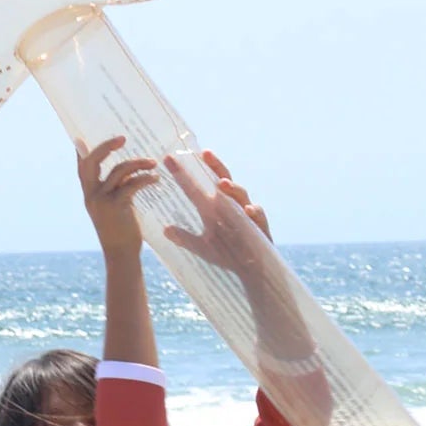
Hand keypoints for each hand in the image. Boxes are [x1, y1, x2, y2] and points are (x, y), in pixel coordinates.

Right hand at [77, 135, 156, 260]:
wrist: (121, 255)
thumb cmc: (121, 232)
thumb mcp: (114, 207)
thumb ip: (115, 189)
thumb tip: (126, 171)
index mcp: (89, 195)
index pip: (81, 167)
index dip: (82, 151)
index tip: (82, 137)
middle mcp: (91, 195)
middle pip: (92, 161)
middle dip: (106, 146)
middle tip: (122, 138)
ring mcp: (102, 201)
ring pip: (119, 170)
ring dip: (138, 163)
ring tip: (153, 164)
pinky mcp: (117, 206)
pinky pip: (132, 184)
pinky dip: (145, 178)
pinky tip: (155, 179)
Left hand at [160, 151, 321, 384]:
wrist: (250, 272)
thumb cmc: (228, 255)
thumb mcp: (202, 247)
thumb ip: (185, 238)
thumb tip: (165, 231)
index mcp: (215, 207)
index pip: (198, 186)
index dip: (185, 174)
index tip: (169, 160)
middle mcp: (231, 205)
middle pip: (224, 179)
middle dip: (216, 166)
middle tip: (204, 153)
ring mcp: (247, 214)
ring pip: (241, 195)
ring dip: (233, 188)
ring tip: (222, 184)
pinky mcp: (260, 227)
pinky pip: (258, 216)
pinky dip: (253, 213)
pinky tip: (247, 212)